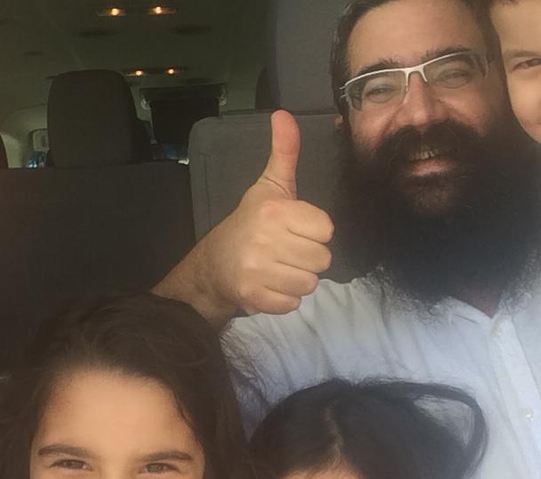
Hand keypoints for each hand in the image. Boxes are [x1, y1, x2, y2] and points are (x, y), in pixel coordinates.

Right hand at [193, 110, 333, 315]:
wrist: (213, 265)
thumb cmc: (250, 223)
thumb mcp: (269, 186)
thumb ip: (284, 153)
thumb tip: (283, 114)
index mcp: (275, 211)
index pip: (327, 229)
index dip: (315, 231)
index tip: (295, 230)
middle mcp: (266, 239)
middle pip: (323, 259)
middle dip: (309, 258)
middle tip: (287, 251)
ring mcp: (258, 270)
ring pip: (311, 283)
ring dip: (299, 279)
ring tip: (279, 268)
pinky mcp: (254, 296)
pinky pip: (294, 303)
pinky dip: (286, 298)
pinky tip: (271, 284)